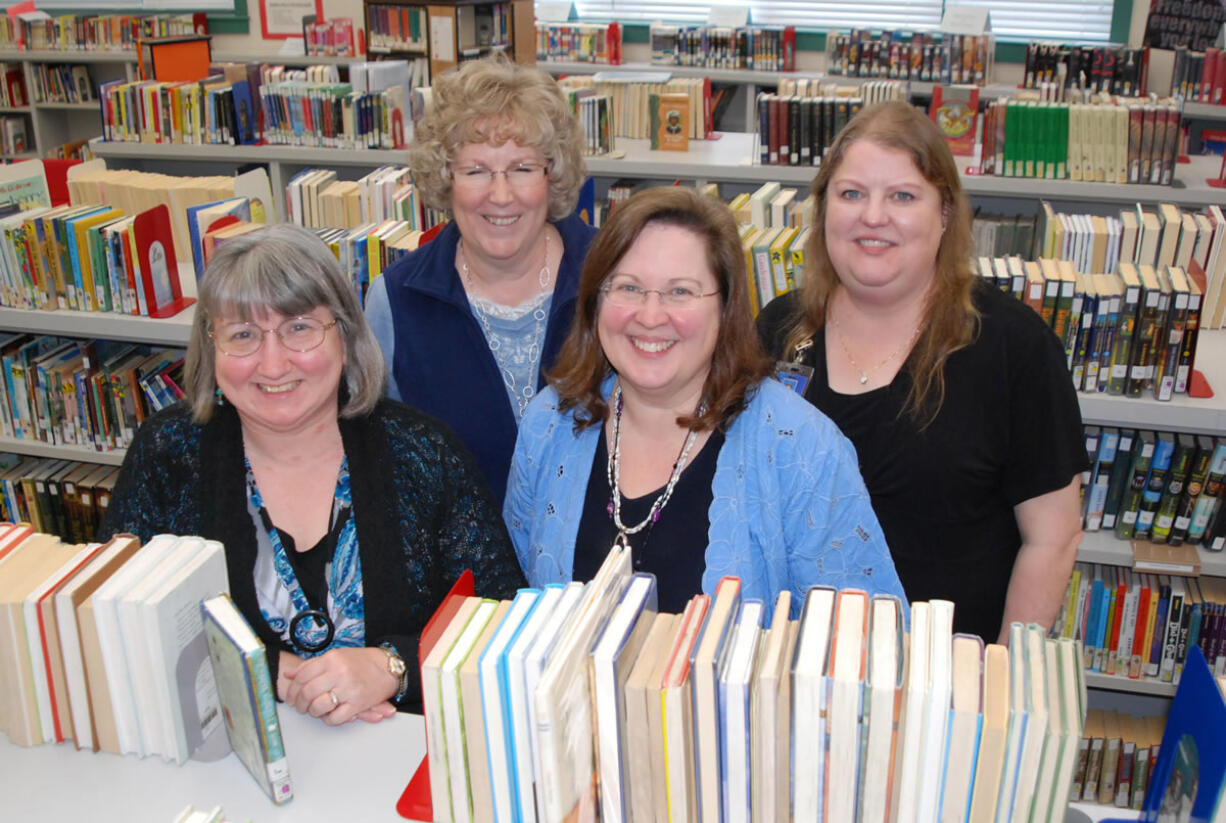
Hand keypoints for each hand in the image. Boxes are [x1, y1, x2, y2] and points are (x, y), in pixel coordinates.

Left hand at [280, 646, 398, 725]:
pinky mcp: (358, 703)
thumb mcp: (335, 656)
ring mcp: (348, 688)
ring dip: (313, 712)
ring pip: (318, 706)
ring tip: (314, 711)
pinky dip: (329, 719)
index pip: (302, 676)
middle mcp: (338, 672)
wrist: (388, 667)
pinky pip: (335, 718)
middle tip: (300, 707)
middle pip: (307, 692)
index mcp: (331, 659)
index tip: (291, 696)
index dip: (292, 689)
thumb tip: (289, 674)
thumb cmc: (362, 662)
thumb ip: (311, 665)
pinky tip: (330, 714)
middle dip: (300, 704)